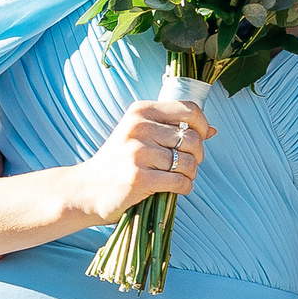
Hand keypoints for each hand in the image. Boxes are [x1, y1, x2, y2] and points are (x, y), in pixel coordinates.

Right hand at [69, 98, 212, 222]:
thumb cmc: (118, 162)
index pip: (189, 109)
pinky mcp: (138, 177)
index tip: (199, 139)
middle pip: (192, 138)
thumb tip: (211, 129)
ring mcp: (138, 152)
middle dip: (198, 155)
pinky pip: (179, 181)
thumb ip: (173, 129)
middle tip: (188, 165)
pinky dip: (184, 187)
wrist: (86, 189)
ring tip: (180, 178)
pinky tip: (176, 188)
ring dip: (191, 174)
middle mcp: (138, 127)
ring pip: (188, 162)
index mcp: (140, 111)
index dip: (201, 125)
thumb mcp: (140, 136)